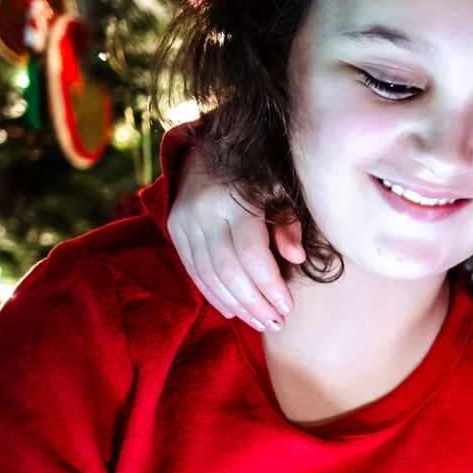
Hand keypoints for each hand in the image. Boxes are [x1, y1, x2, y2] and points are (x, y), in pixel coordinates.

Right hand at [167, 148, 302, 331]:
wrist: (207, 149)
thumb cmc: (255, 171)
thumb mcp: (279, 187)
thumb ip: (288, 222)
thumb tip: (296, 257)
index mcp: (233, 199)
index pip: (251, 253)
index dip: (270, 285)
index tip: (289, 307)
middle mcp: (203, 212)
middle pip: (229, 271)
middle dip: (255, 303)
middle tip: (276, 324)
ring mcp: (184, 222)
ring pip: (210, 276)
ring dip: (237, 305)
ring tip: (262, 324)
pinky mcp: (175, 230)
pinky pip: (194, 272)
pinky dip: (214, 295)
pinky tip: (234, 311)